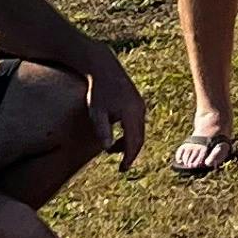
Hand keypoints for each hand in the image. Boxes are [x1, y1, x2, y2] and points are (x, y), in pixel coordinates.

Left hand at [82, 50, 148, 170]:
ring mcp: (140, 105)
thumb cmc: (99, 91)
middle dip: (131, 153)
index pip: (134, 142)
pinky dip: (130, 134)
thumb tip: (106, 148)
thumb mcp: (97, 112)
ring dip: (129, 143)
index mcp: (132, 113)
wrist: (104, 68)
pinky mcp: (137, 103)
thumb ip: (102, 130)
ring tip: (113, 150)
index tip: (122, 169)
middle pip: (139, 138)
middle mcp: (140, 110)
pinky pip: (137, 123)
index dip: (129, 158)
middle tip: (121, 166)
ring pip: (139, 131)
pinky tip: (117, 136)